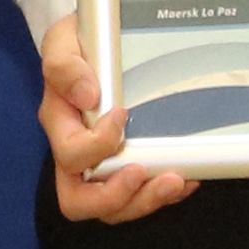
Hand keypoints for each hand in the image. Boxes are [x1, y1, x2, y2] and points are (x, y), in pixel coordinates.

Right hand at [35, 15, 190, 224]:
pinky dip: (166, 194)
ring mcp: (101, 164)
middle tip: (143, 172)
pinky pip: (142, 194)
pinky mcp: (126, 164)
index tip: (122, 114)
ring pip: (115, 207)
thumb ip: (65, 66)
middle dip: (116, 196)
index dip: (97, 145)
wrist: (96, 41)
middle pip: (81, 201)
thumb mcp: (63, 41)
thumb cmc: (77, 43)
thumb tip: (88, 96)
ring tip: (176, 180)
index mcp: (59, 126)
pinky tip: (188, 177)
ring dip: (146, 200)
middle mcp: (76, 153)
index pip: (71, 155)